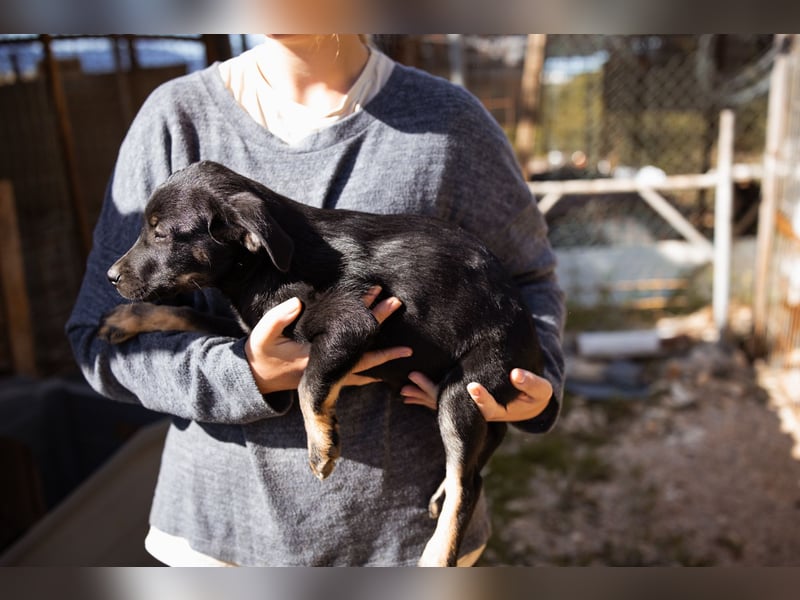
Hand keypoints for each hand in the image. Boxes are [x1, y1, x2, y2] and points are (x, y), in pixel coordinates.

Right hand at [245, 286, 410, 394]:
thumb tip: (298, 302)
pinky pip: (356, 377)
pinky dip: (372, 372)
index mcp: (313, 355)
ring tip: (406, 349)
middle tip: (396, 303)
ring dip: (384, 354)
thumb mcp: (262, 334)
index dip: (360, 312)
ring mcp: (330, 376)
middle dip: (379, 323)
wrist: (257, 381)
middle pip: (361, 347)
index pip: (345, 331)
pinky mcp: (329, 379)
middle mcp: (327, 368)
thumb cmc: (261, 354)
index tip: (374, 293)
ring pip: (363, 365)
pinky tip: (386, 369)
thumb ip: (277, 318)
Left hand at [401, 368, 551, 421]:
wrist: (529, 403)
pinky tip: (409, 390)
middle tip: (413, 379)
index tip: (472, 386)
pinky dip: (426, 396)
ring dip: (424, 396)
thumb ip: (530, 383)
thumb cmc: (536, 395)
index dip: (479, 397)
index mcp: (497, 409)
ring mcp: (468, 409)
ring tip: (403, 389)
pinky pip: (441, 400)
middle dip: (434, 392)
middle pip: (453, 404)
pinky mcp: (463, 403)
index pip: (486, 405)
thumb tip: (515, 373)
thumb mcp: (540, 389)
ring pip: (442, 403)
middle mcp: (477, 413)